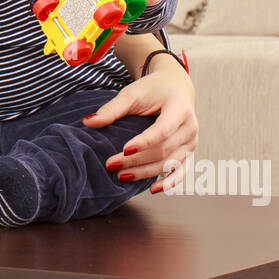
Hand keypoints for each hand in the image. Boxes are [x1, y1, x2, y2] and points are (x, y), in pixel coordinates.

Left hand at [84, 55, 196, 192]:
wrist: (175, 88)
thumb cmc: (152, 90)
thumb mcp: (132, 94)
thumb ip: (112, 109)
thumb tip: (87, 122)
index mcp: (180, 108)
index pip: (163, 129)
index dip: (144, 141)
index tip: (124, 150)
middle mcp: (190, 127)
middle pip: (163, 150)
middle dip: (136, 160)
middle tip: (111, 164)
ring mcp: (191, 142)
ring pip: (169, 163)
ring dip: (145, 172)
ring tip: (121, 175)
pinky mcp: (189, 152)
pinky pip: (181, 171)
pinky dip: (169, 182)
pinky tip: (153, 189)